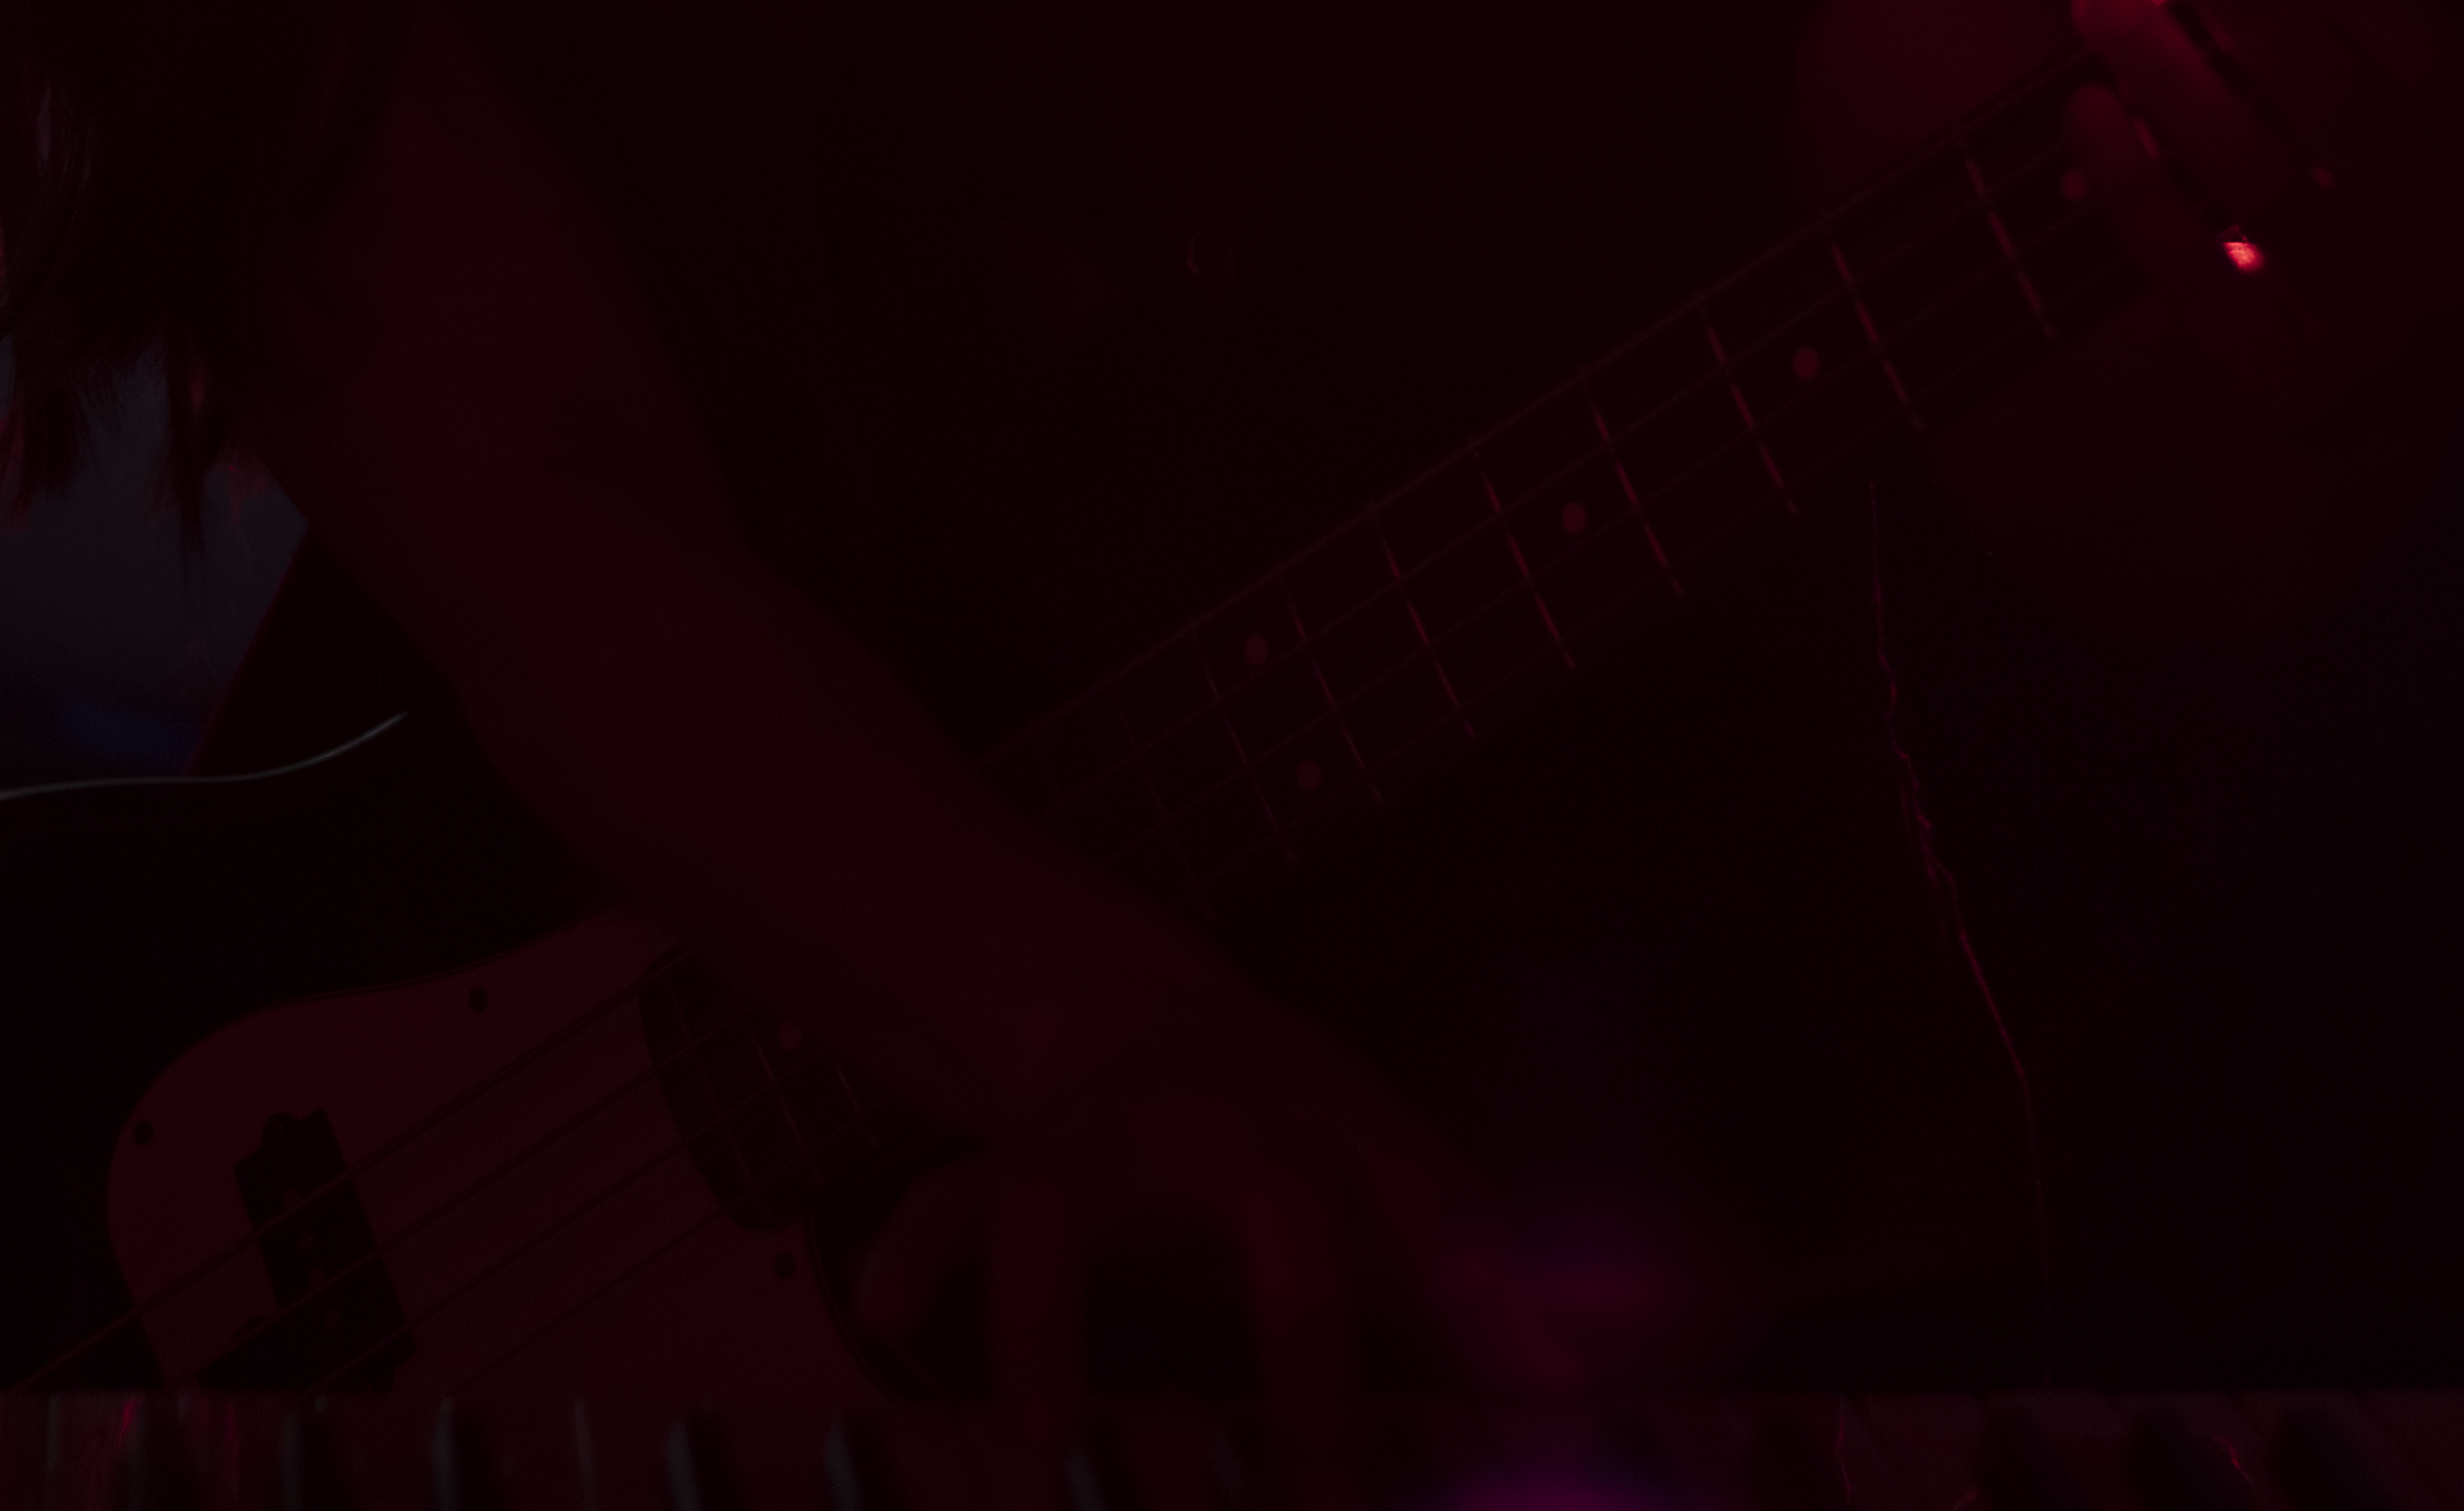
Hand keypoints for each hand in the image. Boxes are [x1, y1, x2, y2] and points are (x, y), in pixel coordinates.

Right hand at [851, 987, 1568, 1480]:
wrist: (1123, 999)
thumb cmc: (1283, 1120)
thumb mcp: (1382, 1169)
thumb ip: (1473, 1278)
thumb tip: (1576, 1385)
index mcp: (1335, 1118)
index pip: (1429, 1193)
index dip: (1489, 1291)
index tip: (1545, 1397)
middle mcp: (1225, 1114)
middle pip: (1275, 1201)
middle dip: (1302, 1338)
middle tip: (1320, 1478)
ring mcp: (1104, 1132)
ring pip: (1060, 1201)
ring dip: (1047, 1318)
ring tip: (1047, 1439)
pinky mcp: (1010, 1160)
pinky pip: (946, 1202)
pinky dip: (911, 1255)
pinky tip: (887, 1308)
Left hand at [2062, 0, 2463, 429]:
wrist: (2363, 406)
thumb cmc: (2385, 214)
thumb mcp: (2437, 143)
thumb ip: (2425, 38)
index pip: (2427, 52)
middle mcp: (2452, 253)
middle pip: (2338, 103)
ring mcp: (2364, 321)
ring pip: (2255, 175)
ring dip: (2168, 71)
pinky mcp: (2270, 365)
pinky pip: (2184, 256)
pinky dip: (2128, 176)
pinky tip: (2082, 103)